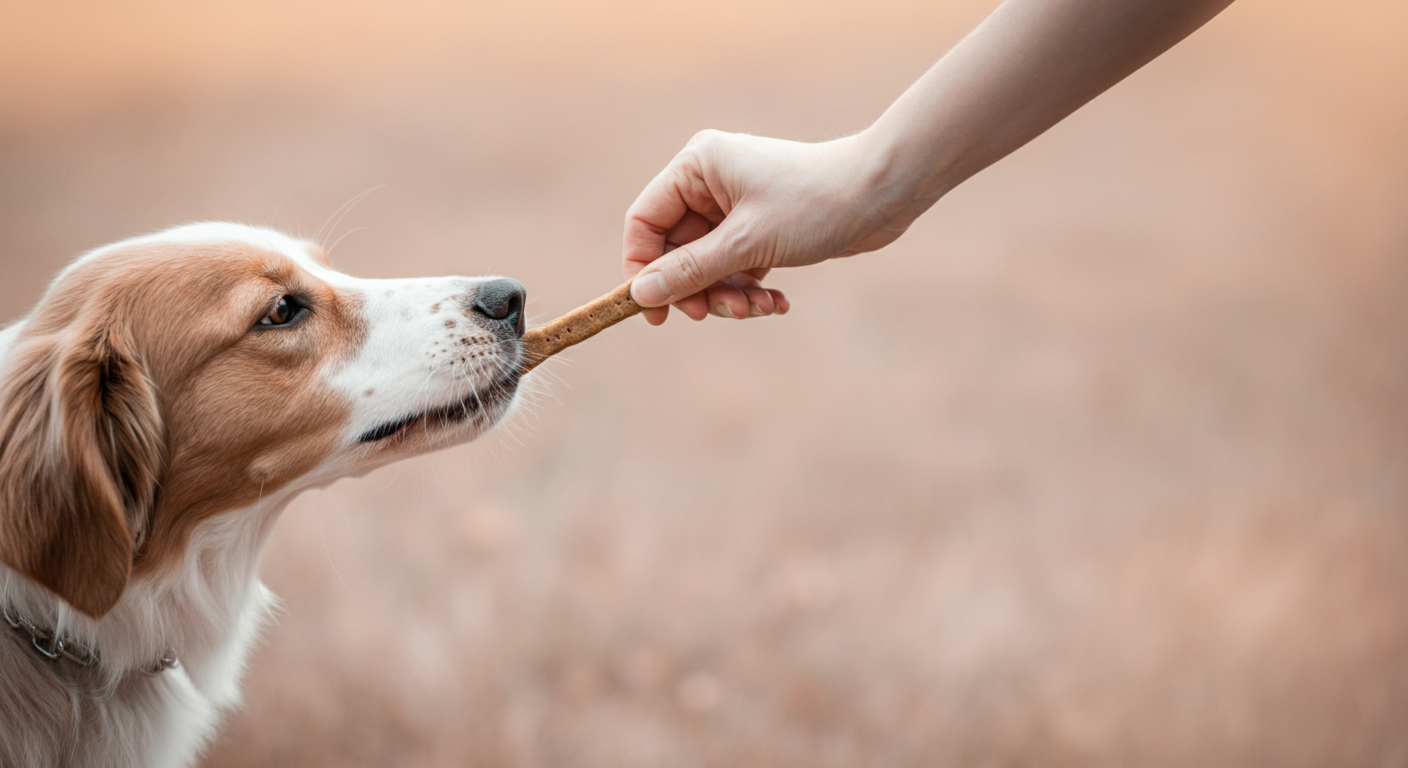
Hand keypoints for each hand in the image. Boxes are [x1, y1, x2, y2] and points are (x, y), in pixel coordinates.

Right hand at [621, 129, 916, 324]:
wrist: (883, 194)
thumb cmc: (814, 205)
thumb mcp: (746, 244)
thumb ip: (689, 271)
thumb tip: (640, 296)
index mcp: (696, 167)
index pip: (645, 222)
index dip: (642, 269)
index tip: (655, 313)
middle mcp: (710, 182)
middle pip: (676, 251)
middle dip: (698, 289)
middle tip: (717, 315)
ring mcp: (736, 205)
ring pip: (708, 265)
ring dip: (728, 295)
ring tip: (758, 309)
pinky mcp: (760, 227)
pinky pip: (736, 267)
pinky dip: (750, 289)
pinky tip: (776, 304)